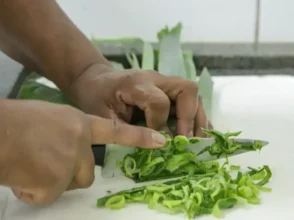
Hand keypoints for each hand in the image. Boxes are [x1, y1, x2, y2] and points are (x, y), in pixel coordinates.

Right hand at [0, 100, 165, 204]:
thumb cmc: (8, 121)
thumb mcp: (43, 119)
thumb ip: (58, 133)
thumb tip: (54, 151)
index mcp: (76, 122)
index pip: (114, 130)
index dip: (137, 137)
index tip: (161, 142)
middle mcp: (79, 142)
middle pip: (86, 173)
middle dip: (67, 175)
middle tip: (41, 165)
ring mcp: (70, 162)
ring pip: (66, 184)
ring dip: (48, 182)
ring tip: (25, 166)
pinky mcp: (56, 182)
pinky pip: (44, 195)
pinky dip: (30, 190)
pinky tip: (17, 174)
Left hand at [70, 64, 212, 136]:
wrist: (94, 80)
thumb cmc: (95, 98)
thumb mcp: (103, 116)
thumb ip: (128, 130)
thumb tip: (158, 145)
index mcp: (136, 84)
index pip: (159, 102)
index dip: (160, 124)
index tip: (158, 142)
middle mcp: (154, 78)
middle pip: (187, 90)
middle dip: (190, 117)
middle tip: (187, 141)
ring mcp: (163, 81)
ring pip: (191, 93)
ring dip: (197, 117)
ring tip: (198, 141)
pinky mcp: (166, 87)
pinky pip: (187, 98)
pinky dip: (194, 115)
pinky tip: (197, 133)